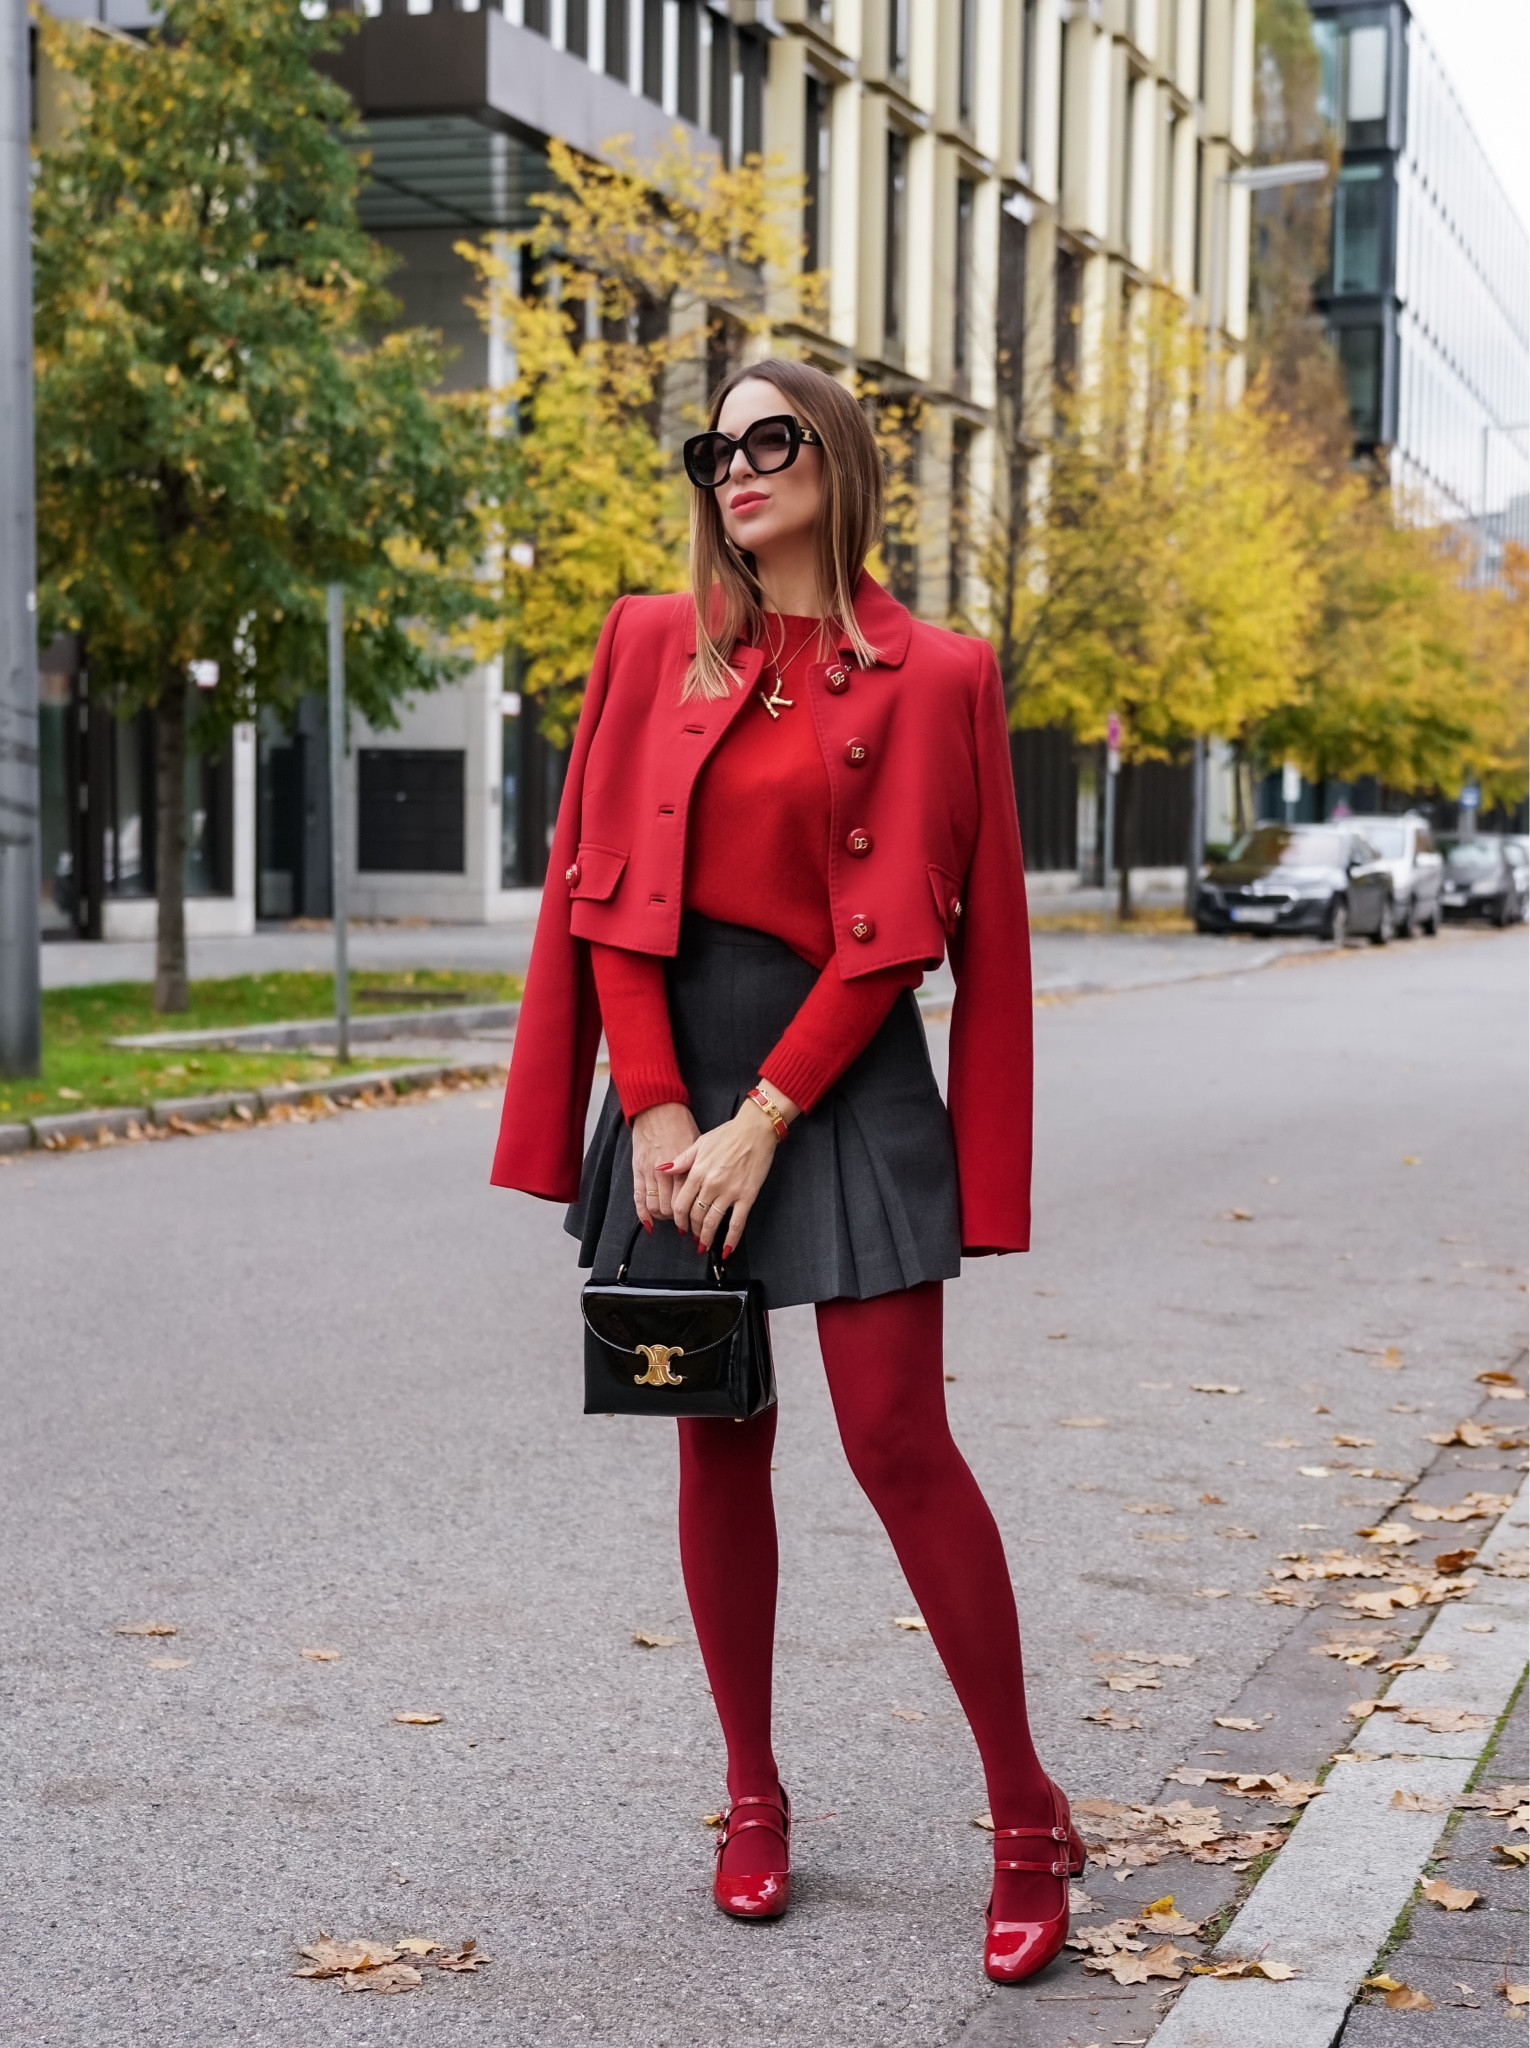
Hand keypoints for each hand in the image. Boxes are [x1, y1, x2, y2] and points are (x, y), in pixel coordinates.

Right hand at [631, 1102, 699, 1230]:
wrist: (658, 1107)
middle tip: (684, 1222)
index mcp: (686, 1167)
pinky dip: (643, 1214)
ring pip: (655, 1207)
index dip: (694, 1215)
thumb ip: (699, 1169)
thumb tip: (707, 1188)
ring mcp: (650, 1173)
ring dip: (662, 1218)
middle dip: (678, 1219)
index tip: (699, 1221)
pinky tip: (649, 1223)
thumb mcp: (698, 1145)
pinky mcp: (637, 1170)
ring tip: (669, 1218)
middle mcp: (668, 1174)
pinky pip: (638, 1198)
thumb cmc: (681, 1124)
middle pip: (672, 1209)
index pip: (690, 1201)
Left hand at [668, 1090, 796, 1257]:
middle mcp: (711, 1184)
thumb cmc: (729, 1134)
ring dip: (706, 1237)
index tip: (679, 1226)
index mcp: (698, 1171)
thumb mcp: (700, 1143)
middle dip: (691, 1229)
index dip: (678, 1219)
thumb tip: (662, 1169)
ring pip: (713, 1222)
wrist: (756, 1129)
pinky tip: (726, 1249)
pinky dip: (731, 1239)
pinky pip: (737, 1222)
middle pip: (695, 1215)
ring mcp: (730, 1191)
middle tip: (691, 1236)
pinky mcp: (747, 1196)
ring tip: (703, 1246)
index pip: (681, 1203)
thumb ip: (681, 1160)